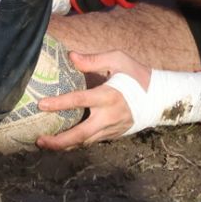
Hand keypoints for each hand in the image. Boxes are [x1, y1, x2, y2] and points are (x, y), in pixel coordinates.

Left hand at [37, 50, 151, 150]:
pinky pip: (93, 141)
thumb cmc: (137, 76)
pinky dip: (78, 142)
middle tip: (39, 140)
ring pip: (86, 142)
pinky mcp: (115, 135)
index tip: (41, 105)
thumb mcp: (119, 60)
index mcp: (108, 95)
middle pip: (81, 135)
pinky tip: (64, 141)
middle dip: (59, 141)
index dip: (59, 103)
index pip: (79, 100)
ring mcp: (113, 129)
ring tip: (45, 143)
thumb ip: (93, 59)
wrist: (161, 99)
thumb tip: (71, 57)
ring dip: (65, 145)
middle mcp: (109, 116)